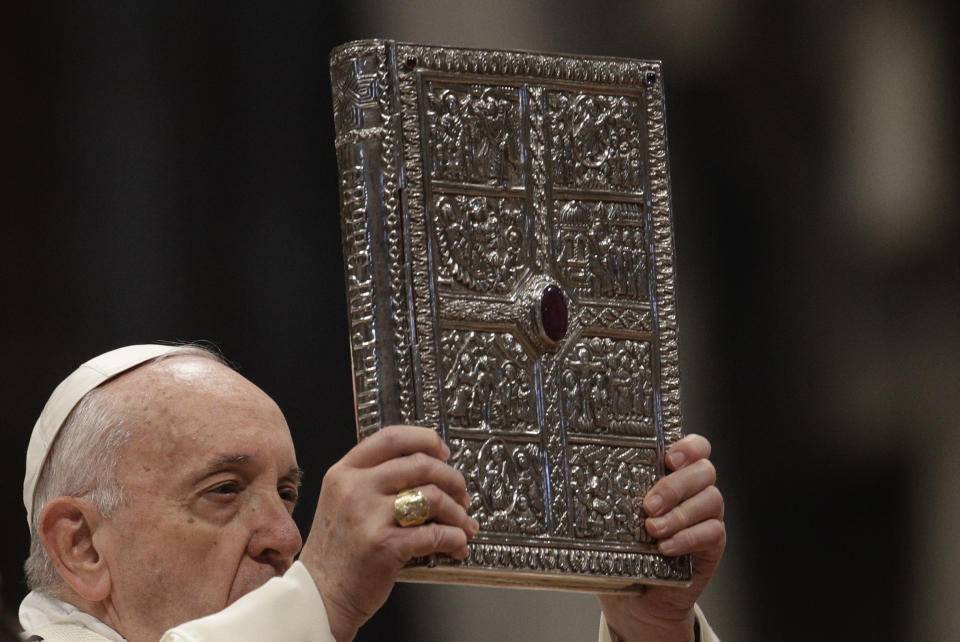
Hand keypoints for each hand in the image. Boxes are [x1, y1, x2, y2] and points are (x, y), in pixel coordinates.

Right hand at [298, 425, 478, 640]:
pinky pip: (434, 533)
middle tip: (462, 493)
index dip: (425, 439)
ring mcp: (368, 516)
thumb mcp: (341, 503)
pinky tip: (456, 544)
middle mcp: (354, 488)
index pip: (392, 437)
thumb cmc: (335, 554)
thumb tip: (425, 471)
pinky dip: (454, 538)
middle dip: (452, 478)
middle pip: (420, 464)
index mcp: (344, 472)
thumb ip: (373, 482)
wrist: (318, 596)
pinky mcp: (384, 545)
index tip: (443, 452)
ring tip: (463, 524)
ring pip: (432, 497)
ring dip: (457, 511)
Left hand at [598, 435, 724, 641]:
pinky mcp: (713, 543)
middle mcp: (695, 490)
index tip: (668, 459)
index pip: (696, 448)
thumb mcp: (612, 518)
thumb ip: (608, 496)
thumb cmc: (623, 549)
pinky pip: (712, 532)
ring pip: (711, 499)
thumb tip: (578, 479)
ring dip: (679, 514)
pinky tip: (666, 548)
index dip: (689, 448)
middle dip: (674, 486)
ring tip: (653, 530)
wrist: (638, 599)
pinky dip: (688, 538)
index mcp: (672, 474)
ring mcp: (707, 515)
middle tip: (648, 506)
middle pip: (704, 471)